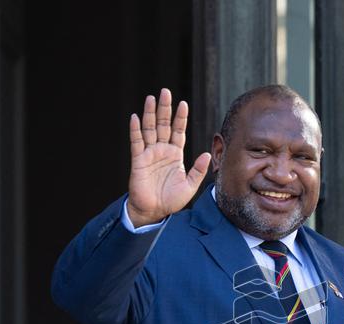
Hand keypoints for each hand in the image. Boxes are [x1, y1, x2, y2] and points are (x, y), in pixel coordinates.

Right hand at [126, 88, 211, 226]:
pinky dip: (136, 130)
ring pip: (150, 129)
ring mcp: (149, 154)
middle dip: (165, 108)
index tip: (183, 103)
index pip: (178, 131)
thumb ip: (198, 170)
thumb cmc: (171, 200)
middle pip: (164, 125)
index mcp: (175, 154)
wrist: (154, 212)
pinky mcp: (138, 160)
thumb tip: (207, 155)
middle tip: (165, 92)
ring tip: (151, 98)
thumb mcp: (190, 186)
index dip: (180, 118)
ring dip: (150, 114)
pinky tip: (135, 117)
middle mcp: (162, 150)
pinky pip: (136, 142)